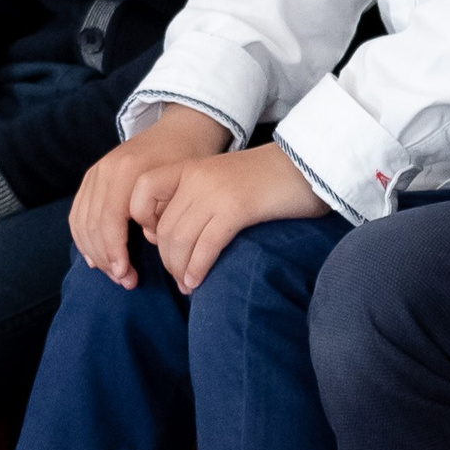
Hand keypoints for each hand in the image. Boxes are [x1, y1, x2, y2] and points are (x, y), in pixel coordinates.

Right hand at [71, 105, 231, 287]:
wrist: (179, 129)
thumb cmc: (186, 159)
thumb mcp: (182, 183)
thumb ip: (163, 210)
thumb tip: (149, 240)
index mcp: (126, 172)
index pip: (109, 221)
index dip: (115, 253)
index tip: (129, 276)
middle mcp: (104, 171)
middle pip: (92, 225)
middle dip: (106, 258)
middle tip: (125, 281)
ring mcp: (94, 172)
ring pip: (81, 221)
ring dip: (93, 252)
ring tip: (114, 273)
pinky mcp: (91, 177)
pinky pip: (77, 213)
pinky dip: (82, 238)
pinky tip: (94, 257)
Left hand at [147, 141, 326, 292]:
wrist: (308, 163)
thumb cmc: (267, 180)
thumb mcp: (221, 181)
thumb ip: (196, 199)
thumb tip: (173, 237)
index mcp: (188, 168)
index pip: (141, 192)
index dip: (144, 222)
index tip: (160, 243)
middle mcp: (195, 177)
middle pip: (164, 227)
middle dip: (167, 259)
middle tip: (178, 279)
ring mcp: (215, 192)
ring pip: (180, 239)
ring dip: (180, 269)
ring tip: (188, 286)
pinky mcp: (237, 208)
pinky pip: (206, 245)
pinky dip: (198, 268)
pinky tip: (198, 282)